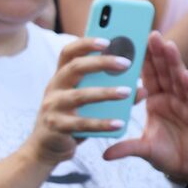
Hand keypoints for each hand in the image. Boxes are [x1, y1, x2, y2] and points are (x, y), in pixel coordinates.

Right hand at [21, 37, 137, 165]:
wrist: (46, 148)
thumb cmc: (74, 117)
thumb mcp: (89, 101)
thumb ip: (111, 90)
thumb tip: (142, 87)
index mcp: (62, 76)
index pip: (69, 52)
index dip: (86, 43)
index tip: (107, 39)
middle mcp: (55, 87)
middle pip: (75, 68)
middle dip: (101, 63)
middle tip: (126, 63)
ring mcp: (52, 106)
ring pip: (80, 95)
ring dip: (105, 92)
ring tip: (127, 91)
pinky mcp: (56, 127)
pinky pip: (81, 124)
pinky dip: (101, 123)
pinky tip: (119, 123)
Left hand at [104, 32, 187, 180]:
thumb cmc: (168, 154)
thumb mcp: (143, 149)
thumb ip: (127, 147)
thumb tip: (105, 154)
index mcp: (157, 101)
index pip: (148, 76)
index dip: (142, 59)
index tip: (134, 40)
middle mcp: (172, 99)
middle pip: (164, 72)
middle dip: (158, 52)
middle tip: (149, 32)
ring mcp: (187, 105)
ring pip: (179, 80)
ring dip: (173, 62)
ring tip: (167, 45)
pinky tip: (184, 74)